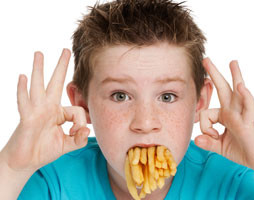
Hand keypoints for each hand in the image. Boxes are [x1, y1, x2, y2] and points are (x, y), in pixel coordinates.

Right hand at [0, 49, 89, 171]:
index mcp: (58, 112)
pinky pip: (24, 102)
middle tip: (66, 50)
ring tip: (39, 53)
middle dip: (61, 66)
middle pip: (55, 82)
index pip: (76, 109)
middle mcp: (47, 107)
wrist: (25, 161)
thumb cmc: (44, 150)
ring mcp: (36, 111)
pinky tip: (23, 77)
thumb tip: (86, 130)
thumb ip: (79, 139)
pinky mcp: (27, 118)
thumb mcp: (68, 145)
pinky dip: (23, 90)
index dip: (80, 122)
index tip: (77, 133)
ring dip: (39, 69)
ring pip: (38, 86)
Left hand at [194, 58, 253, 174]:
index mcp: (225, 115)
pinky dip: (245, 98)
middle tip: (206, 59)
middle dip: (214, 74)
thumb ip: (207, 142)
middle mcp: (233, 111)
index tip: (211, 137)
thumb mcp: (219, 147)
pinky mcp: (249, 123)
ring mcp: (241, 115)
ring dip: (235, 76)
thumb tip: (195, 140)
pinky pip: (248, 108)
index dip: (204, 127)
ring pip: (238, 92)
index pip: (206, 113)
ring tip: (232, 62)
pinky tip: (241, 86)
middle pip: (223, 89)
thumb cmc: (243, 151)